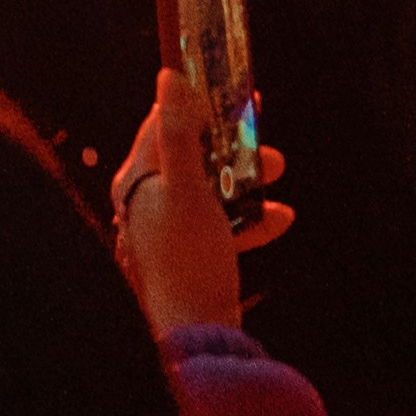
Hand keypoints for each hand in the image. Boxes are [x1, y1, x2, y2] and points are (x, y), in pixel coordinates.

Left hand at [113, 61, 284, 342]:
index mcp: (136, 181)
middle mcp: (145, 202)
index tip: (231, 92)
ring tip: (277, 175)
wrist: (197, 339)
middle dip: (232, 147)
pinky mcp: (190, 257)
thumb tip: (168, 77)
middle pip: (191, 157)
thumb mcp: (187, 190)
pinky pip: (220, 226)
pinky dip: (248, 219)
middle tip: (265, 142)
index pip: (161, 124)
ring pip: (210, 190)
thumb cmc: (188, 260)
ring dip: (246, 181)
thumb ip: (177, 133)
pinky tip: (280, 217)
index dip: (197, 104)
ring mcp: (168, 231)